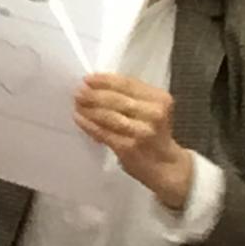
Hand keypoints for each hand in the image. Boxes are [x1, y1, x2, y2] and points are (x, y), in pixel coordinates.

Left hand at [75, 73, 193, 209]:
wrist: (167, 166)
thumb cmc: (155, 134)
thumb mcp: (153, 110)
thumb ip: (133, 97)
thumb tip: (97, 85)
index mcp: (160, 99)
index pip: (128, 83)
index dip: (105, 80)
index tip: (88, 79)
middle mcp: (154, 113)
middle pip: (116, 99)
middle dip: (93, 94)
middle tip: (78, 92)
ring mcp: (141, 132)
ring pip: (108, 115)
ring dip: (89, 109)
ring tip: (77, 104)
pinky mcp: (129, 148)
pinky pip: (103, 133)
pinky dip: (89, 125)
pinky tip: (80, 119)